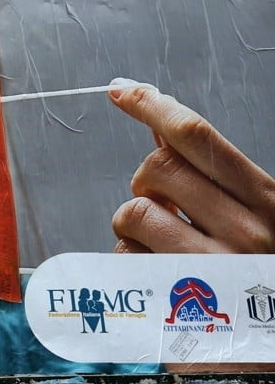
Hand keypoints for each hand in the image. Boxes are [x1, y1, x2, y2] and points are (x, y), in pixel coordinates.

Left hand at [108, 80, 274, 253]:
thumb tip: (160, 129)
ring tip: (160, 242)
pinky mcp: (174, 292)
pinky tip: (154, 267)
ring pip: (135, 211)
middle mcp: (244, 230)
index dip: (153, 107)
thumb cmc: (257, 261)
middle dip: (146, 181)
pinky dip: (129, 255)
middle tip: (165, 205)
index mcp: (266, 200)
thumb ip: (211, 173)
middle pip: (159, 166)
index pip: (198, 136)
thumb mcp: (254, 211)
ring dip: (133, 223)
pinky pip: (124, 253)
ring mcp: (209, 265)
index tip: (122, 90)